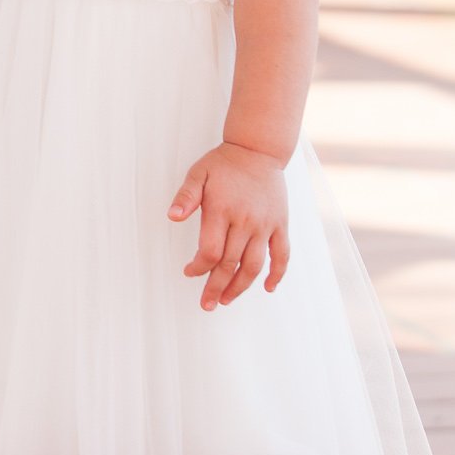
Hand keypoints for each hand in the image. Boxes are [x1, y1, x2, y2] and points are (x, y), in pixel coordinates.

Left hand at [169, 144, 289, 309]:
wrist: (258, 150)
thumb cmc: (224, 163)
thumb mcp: (198, 173)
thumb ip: (186, 196)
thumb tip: (172, 217)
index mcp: (221, 210)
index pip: (210, 251)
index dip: (198, 267)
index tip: (189, 272)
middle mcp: (245, 221)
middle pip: (230, 264)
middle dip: (216, 287)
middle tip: (207, 304)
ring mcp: (265, 225)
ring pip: (254, 265)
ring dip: (241, 287)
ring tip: (228, 300)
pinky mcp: (280, 224)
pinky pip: (282, 255)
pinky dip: (277, 274)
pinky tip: (267, 288)